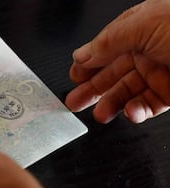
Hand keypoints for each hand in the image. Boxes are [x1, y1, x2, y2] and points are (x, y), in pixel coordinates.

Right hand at [65, 0, 169, 122]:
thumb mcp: (141, 26)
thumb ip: (106, 42)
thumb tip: (80, 55)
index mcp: (137, 30)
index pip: (104, 50)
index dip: (86, 65)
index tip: (74, 78)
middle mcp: (146, 51)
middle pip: (112, 73)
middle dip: (92, 88)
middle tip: (75, 101)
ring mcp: (159, 72)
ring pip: (127, 92)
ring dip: (111, 104)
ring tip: (100, 114)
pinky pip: (149, 105)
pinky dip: (138, 111)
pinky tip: (130, 112)